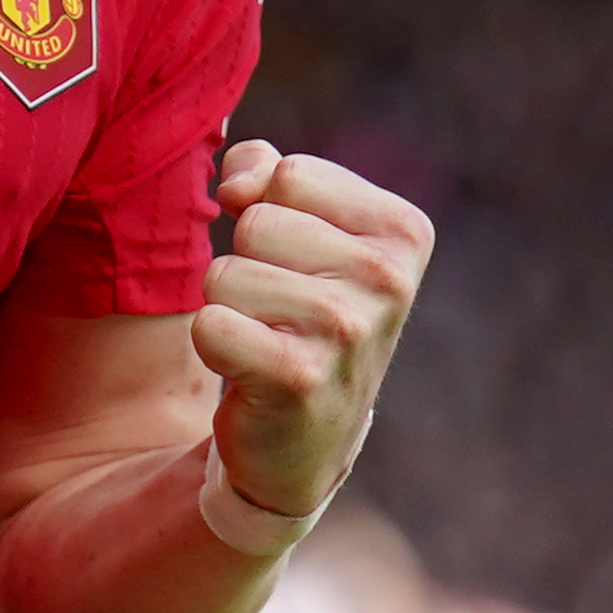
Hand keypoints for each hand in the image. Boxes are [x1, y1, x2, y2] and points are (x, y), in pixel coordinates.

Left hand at [193, 142, 427, 521]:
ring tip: (268, 340)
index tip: (296, 263)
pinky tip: (252, 372)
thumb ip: (269, 175)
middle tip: (281, 312)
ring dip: (229, 308)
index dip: (269, 213)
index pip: (290, 175)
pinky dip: (214, 346)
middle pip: (256, 222)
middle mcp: (388, 279)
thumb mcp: (304, 233)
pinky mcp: (298, 377)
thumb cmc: (301, 317)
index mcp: (403, 232)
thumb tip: (240, 177)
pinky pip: (209, 324)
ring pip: (226, 272)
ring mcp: (347, 330)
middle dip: (249, 263)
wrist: (306, 438)